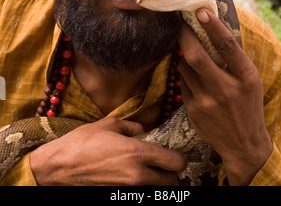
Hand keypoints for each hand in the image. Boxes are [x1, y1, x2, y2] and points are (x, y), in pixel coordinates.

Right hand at [30, 117, 186, 185]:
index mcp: (138, 153)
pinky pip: (139, 192)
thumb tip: (143, 131)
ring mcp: (128, 189)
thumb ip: (133, 127)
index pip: (175, 162)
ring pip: (156, 189)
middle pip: (171, 181)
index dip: (179, 158)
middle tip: (162, 162)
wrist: (60, 166)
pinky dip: (141, 185)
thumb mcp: (110, 124)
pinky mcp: (118, 196)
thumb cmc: (84, 142)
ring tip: (146, 169)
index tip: (174, 153)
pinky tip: (130, 175)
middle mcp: (137, 175)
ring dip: (156, 180)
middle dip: (170, 171)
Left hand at [177, 8, 272, 185]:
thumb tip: (211, 29)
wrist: (243, 144)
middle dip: (184, 35)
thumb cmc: (247, 104)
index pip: (227, 46)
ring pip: (185, 67)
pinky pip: (182, 83)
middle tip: (178, 22)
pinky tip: (194, 78)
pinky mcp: (193, 110)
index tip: (200, 10)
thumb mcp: (250, 80)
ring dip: (184, 55)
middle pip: (196, 56)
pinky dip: (185, 74)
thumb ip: (233, 59)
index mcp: (245, 77)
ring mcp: (207, 101)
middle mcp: (226, 88)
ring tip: (189, 51)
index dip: (212, 26)